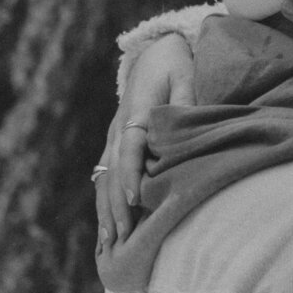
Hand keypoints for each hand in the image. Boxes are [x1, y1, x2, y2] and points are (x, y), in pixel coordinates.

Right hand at [94, 33, 194, 249]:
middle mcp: (119, 126)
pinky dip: (104, 200)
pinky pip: (104, 175)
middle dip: (115, 204)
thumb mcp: (185, 74)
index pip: (131, 147)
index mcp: (137, 111)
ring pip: (103, 176)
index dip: (130, 173)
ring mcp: (113, 135)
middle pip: (112, 170)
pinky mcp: (114, 141)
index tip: (133, 198)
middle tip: (121, 234)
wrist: (155, 51)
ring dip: (105, 208)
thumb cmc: (176, 64)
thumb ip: (186, 98)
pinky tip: (106, 225)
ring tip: (109, 240)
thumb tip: (188, 124)